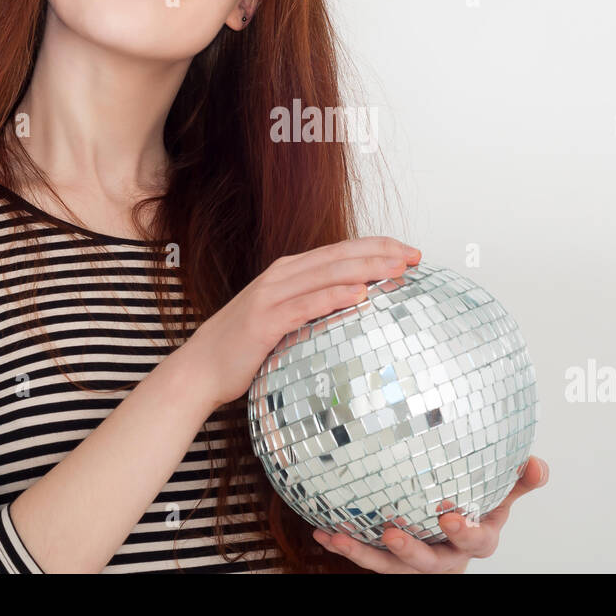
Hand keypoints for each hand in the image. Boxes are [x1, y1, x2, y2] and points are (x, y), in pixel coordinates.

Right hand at [185, 236, 422, 409]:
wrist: (200, 368)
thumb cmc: (245, 347)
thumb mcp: (283, 318)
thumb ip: (312, 307)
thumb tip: (354, 309)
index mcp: (288, 271)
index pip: (340, 250)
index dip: (377, 246)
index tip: (409, 252)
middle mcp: (281, 275)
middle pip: (340, 256)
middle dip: (381, 252)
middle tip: (414, 257)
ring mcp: (272, 295)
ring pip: (328, 273)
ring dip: (366, 268)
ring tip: (397, 269)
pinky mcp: (265, 320)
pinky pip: (307, 304)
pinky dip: (335, 296)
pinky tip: (360, 295)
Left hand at [312, 455, 549, 572]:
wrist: (454, 537)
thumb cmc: (476, 510)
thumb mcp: (500, 496)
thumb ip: (519, 481)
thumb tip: (538, 463)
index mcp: (476, 540)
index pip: (475, 541)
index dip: (464, 532)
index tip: (451, 516)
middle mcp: (444, 557)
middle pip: (428, 561)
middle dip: (411, 550)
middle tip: (393, 532)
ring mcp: (414, 563)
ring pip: (390, 566)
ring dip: (364, 552)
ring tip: (340, 535)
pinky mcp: (390, 562)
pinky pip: (365, 556)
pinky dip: (345, 544)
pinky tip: (322, 529)